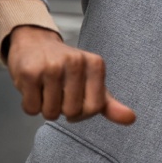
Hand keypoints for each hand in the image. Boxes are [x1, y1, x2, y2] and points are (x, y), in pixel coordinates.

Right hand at [5, 25, 135, 125]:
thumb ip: (109, 103)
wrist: (35, 43)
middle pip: (72, 112)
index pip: (95, 108)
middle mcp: (76, 62)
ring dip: (46, 108)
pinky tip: (34, 88)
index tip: (76, 102)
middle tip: (58, 93)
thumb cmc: (66, 67)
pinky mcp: (30, 72)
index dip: (83, 113)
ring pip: (51, 113)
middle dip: (62, 110)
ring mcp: (52, 66)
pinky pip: (32, 109)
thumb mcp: (92, 80)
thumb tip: (131, 119)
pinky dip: (31, 105)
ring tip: (46, 89)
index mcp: (96, 64)